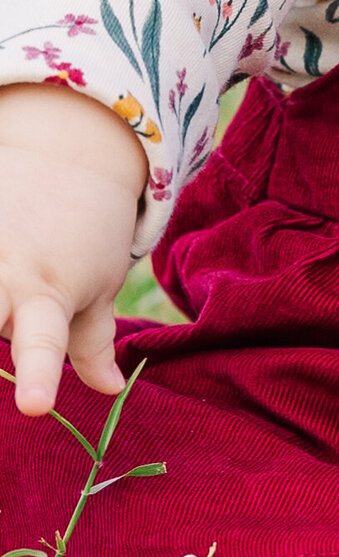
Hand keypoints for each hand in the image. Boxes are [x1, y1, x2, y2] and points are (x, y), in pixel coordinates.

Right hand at [0, 83, 147, 414]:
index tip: (34, 406)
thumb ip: (93, 343)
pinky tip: (1, 249)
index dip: (38, 376)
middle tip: (6, 320)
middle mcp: (5, 273)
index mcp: (48, 294)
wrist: (68, 150)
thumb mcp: (101, 283)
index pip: (43, 345)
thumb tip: (110, 391)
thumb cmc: (91, 230)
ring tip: (5, 300)